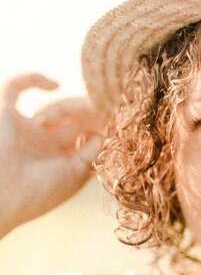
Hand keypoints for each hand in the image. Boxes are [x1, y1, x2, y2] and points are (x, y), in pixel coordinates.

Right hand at [0, 73, 105, 237]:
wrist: (2, 195)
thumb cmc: (37, 192)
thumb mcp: (74, 175)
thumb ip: (90, 153)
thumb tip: (102, 134)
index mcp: (57, 160)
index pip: (82, 137)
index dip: (99, 126)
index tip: (115, 119)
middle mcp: (42, 143)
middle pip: (73, 121)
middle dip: (91, 114)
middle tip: (108, 106)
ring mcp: (25, 128)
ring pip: (54, 106)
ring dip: (72, 105)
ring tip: (90, 106)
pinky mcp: (5, 114)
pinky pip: (15, 87)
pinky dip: (34, 79)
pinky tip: (54, 84)